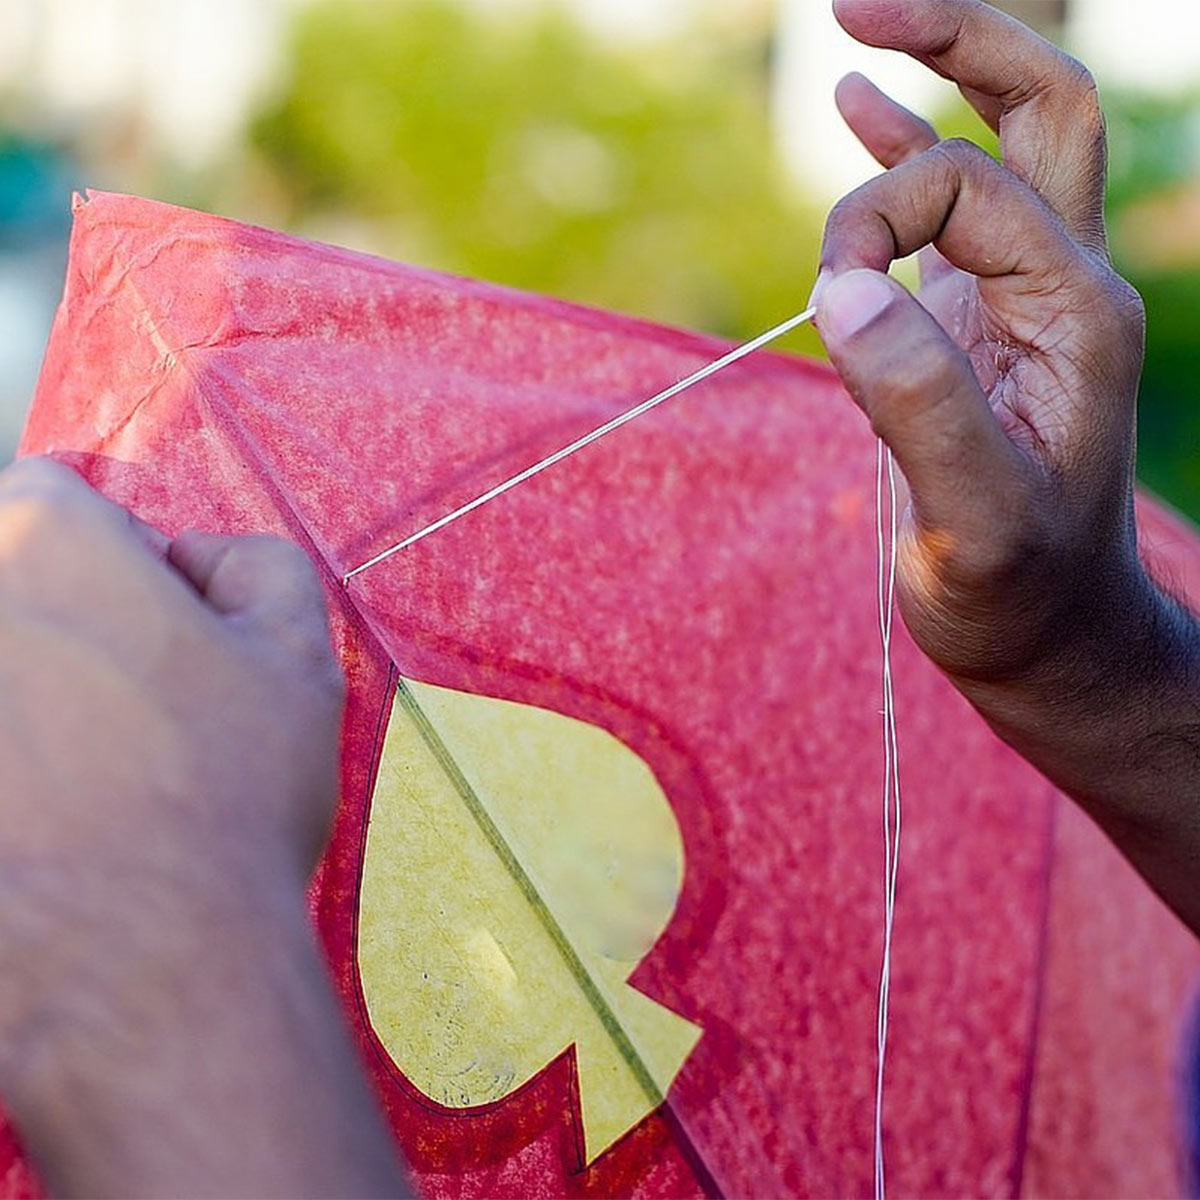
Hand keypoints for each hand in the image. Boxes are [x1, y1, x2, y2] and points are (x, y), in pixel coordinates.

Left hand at [0, 458, 404, 1196]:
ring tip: (90, 778)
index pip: (53, 499)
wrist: (139, 963)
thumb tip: (201, 559)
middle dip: (63, 627)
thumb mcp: (301, 659)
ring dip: (32, 703)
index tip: (150, 623)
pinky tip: (49, 820)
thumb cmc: (223, 800)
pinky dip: (21, 775)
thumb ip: (262, 566)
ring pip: (3, 673)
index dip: (113, 557)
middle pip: (10, 586)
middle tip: (125, 710)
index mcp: (41, 540)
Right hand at [813, 1, 1199, 925]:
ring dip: (937, 81)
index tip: (830, 296)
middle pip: (1039, 105)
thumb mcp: (972, 516)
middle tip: (855, 6)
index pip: (963, 187)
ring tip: (855, 40)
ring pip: (1007, 144)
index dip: (876, 218)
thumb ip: (919, 398)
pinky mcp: (982, 327)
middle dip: (954, 39)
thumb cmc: (1015, 591)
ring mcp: (1024, 300)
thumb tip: (845, 286)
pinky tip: (864, 114)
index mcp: (1075, 307)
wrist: (1046, 637)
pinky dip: (911, 152)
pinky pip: (960, 210)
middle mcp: (1062, 284)